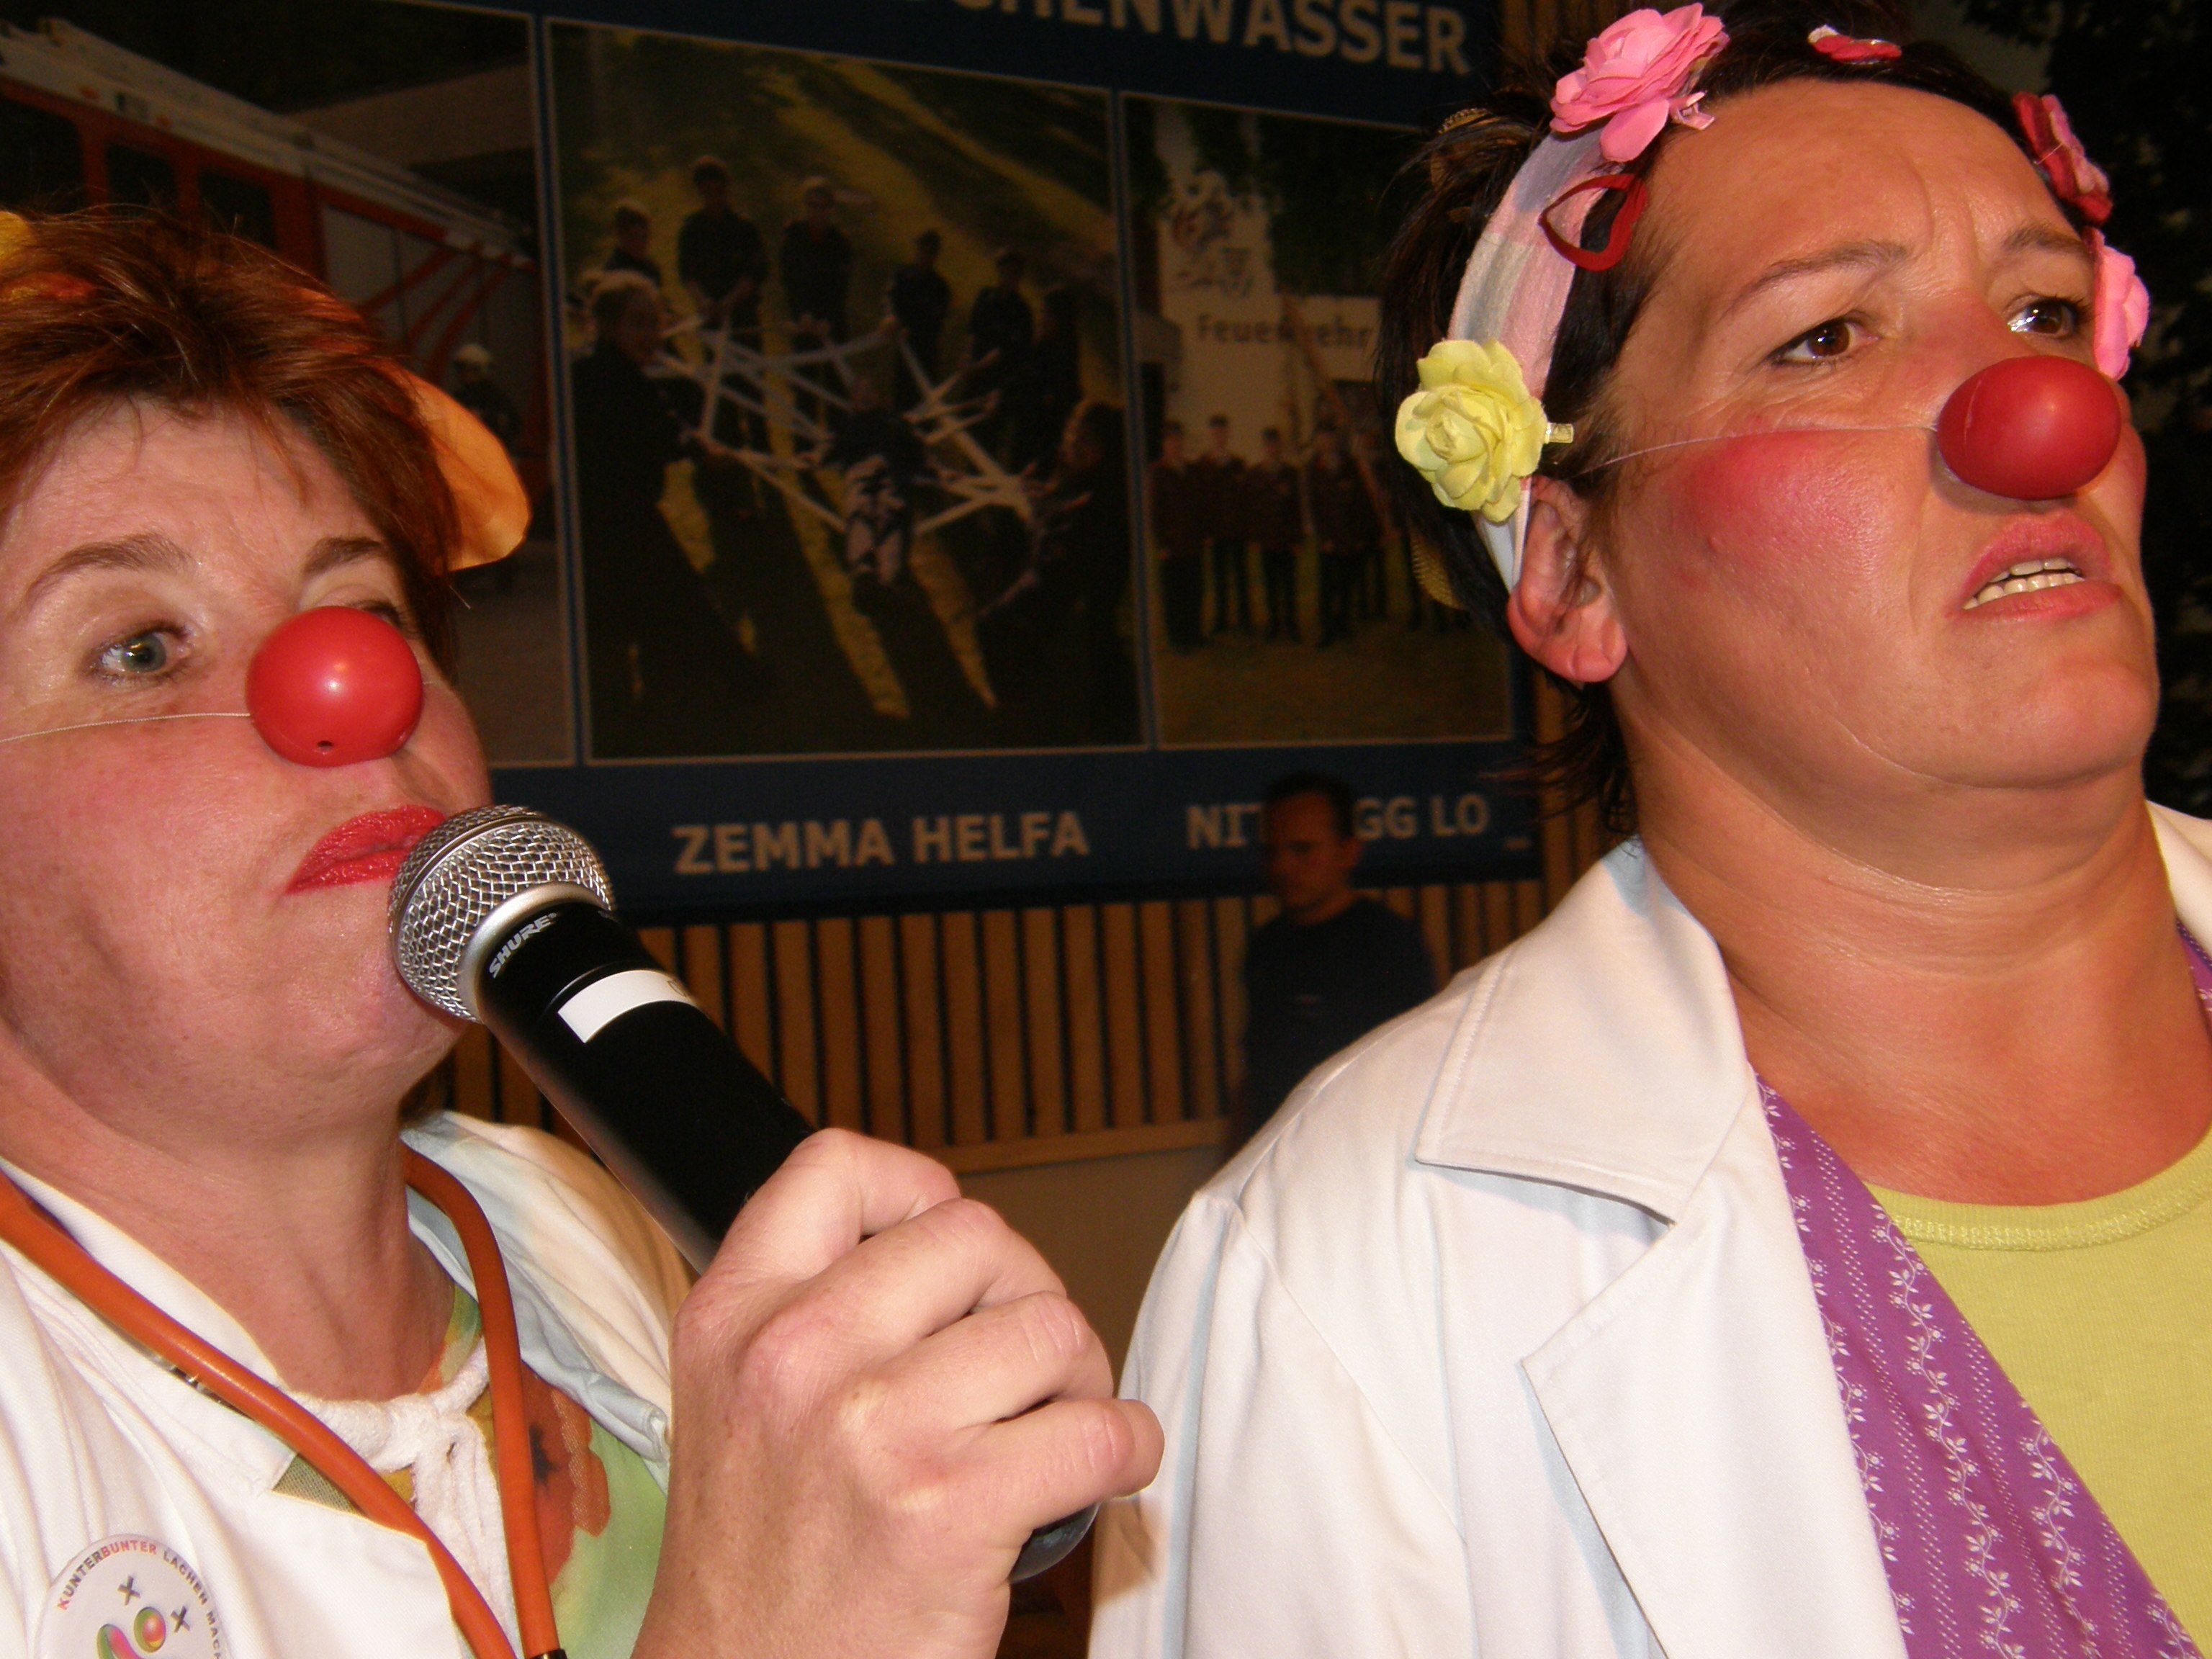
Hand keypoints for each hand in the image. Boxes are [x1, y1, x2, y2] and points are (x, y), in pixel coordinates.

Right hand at [633, 1131, 1160, 1658]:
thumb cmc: (759, 1567)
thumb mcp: (736, 1402)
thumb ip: (810, 1311)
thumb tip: (942, 1245)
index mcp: (734, 1316)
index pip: (835, 1167)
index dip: (919, 1190)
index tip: (952, 1256)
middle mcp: (794, 1356)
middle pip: (973, 1234)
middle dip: (1024, 1290)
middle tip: (1025, 1361)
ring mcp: (874, 1428)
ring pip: (1048, 1327)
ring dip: (1080, 1375)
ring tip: (1055, 1424)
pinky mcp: (951, 1509)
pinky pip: (1099, 1431)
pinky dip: (1126, 1447)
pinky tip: (1105, 1468)